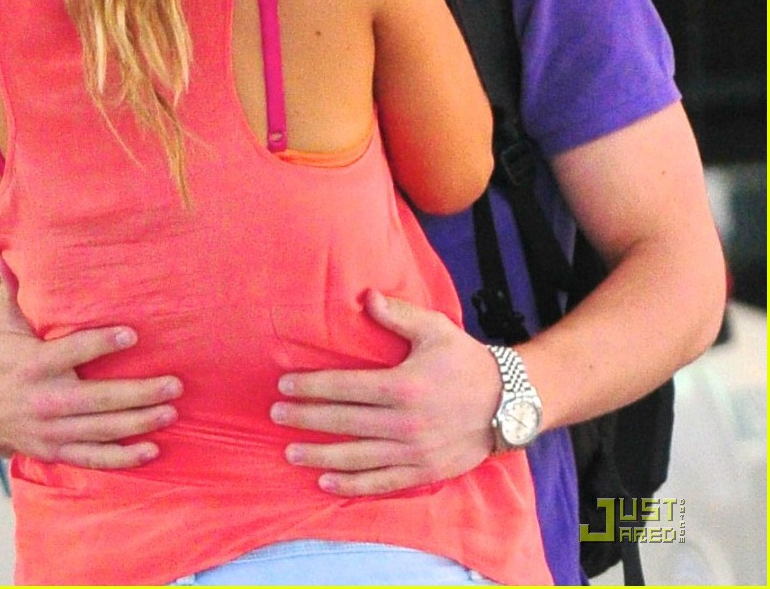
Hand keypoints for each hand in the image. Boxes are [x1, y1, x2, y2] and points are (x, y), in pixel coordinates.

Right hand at [0, 257, 182, 466]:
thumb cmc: (1, 354)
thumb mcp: (4, 322)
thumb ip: (13, 289)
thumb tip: (6, 251)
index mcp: (33, 364)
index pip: (72, 352)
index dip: (101, 343)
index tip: (132, 334)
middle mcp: (44, 401)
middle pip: (98, 400)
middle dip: (138, 393)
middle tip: (175, 384)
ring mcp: (51, 431)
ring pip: (101, 431)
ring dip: (139, 423)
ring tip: (171, 411)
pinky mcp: (56, 451)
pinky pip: (93, 459)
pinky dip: (122, 459)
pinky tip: (152, 451)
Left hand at [269, 289, 499, 494]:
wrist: (508, 402)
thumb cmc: (466, 360)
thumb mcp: (434, 329)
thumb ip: (397, 314)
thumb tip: (366, 297)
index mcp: (402, 386)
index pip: (344, 387)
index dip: (311, 387)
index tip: (284, 386)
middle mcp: (404, 423)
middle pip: (342, 422)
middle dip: (305, 419)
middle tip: (274, 416)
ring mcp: (413, 452)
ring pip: (355, 457)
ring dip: (319, 455)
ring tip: (290, 451)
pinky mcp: (423, 472)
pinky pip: (380, 483)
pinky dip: (351, 485)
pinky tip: (325, 482)